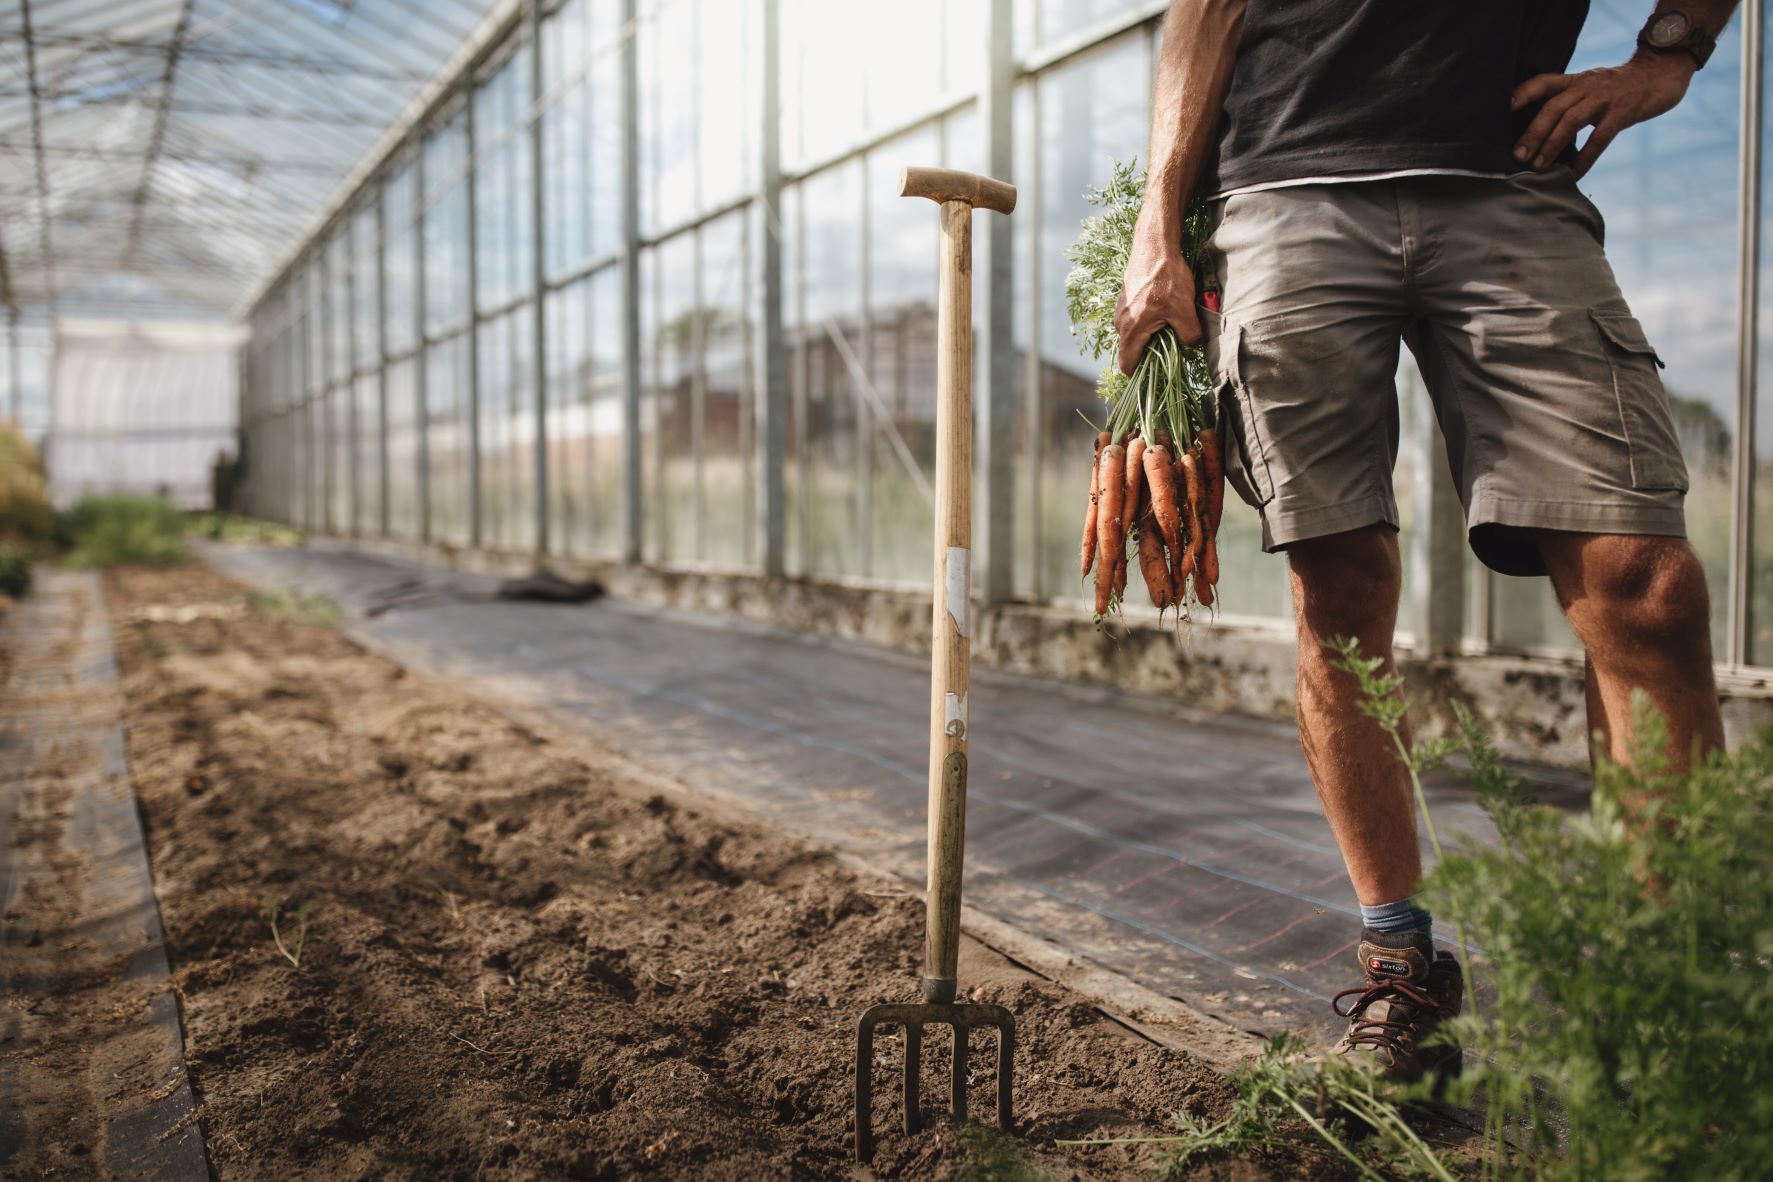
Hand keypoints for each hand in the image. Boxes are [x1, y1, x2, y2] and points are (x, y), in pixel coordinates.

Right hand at [1113, 210, 1201, 375]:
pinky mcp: (1126, 300)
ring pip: (1134, 336)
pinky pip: (1135, 322)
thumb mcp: (1184, 310)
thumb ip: (1189, 336)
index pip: (1127, 366)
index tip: (1155, 379)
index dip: (1139, 377)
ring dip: (1151, 338)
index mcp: (1130, 330)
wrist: (1155, 245)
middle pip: (1132, 351)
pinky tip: (1164, 312)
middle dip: (1150, 356)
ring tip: (1170, 329)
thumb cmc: (1167, 277)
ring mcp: (1121, 311)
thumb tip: (1191, 349)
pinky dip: (1148, 324)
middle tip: (1171, 352)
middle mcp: (1120, 323)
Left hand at [1512, 53, 1694, 178]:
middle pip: (1553, 108)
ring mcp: (1605, 98)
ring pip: (1571, 121)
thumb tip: (1541, 135)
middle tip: (1517, 156)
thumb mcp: (1592, 86)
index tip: (1502, 110)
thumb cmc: (1620, 86)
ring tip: (1538, 167)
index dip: (1522, 94)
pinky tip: (1573, 174)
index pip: (1543, 82)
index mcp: (1576, 80)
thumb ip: (1570, 102)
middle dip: (1533, 133)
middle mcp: (1586, 86)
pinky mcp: (1623, 111)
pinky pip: (1600, 138)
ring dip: (1552, 145)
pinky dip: (1585, 158)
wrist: (1662, 70)